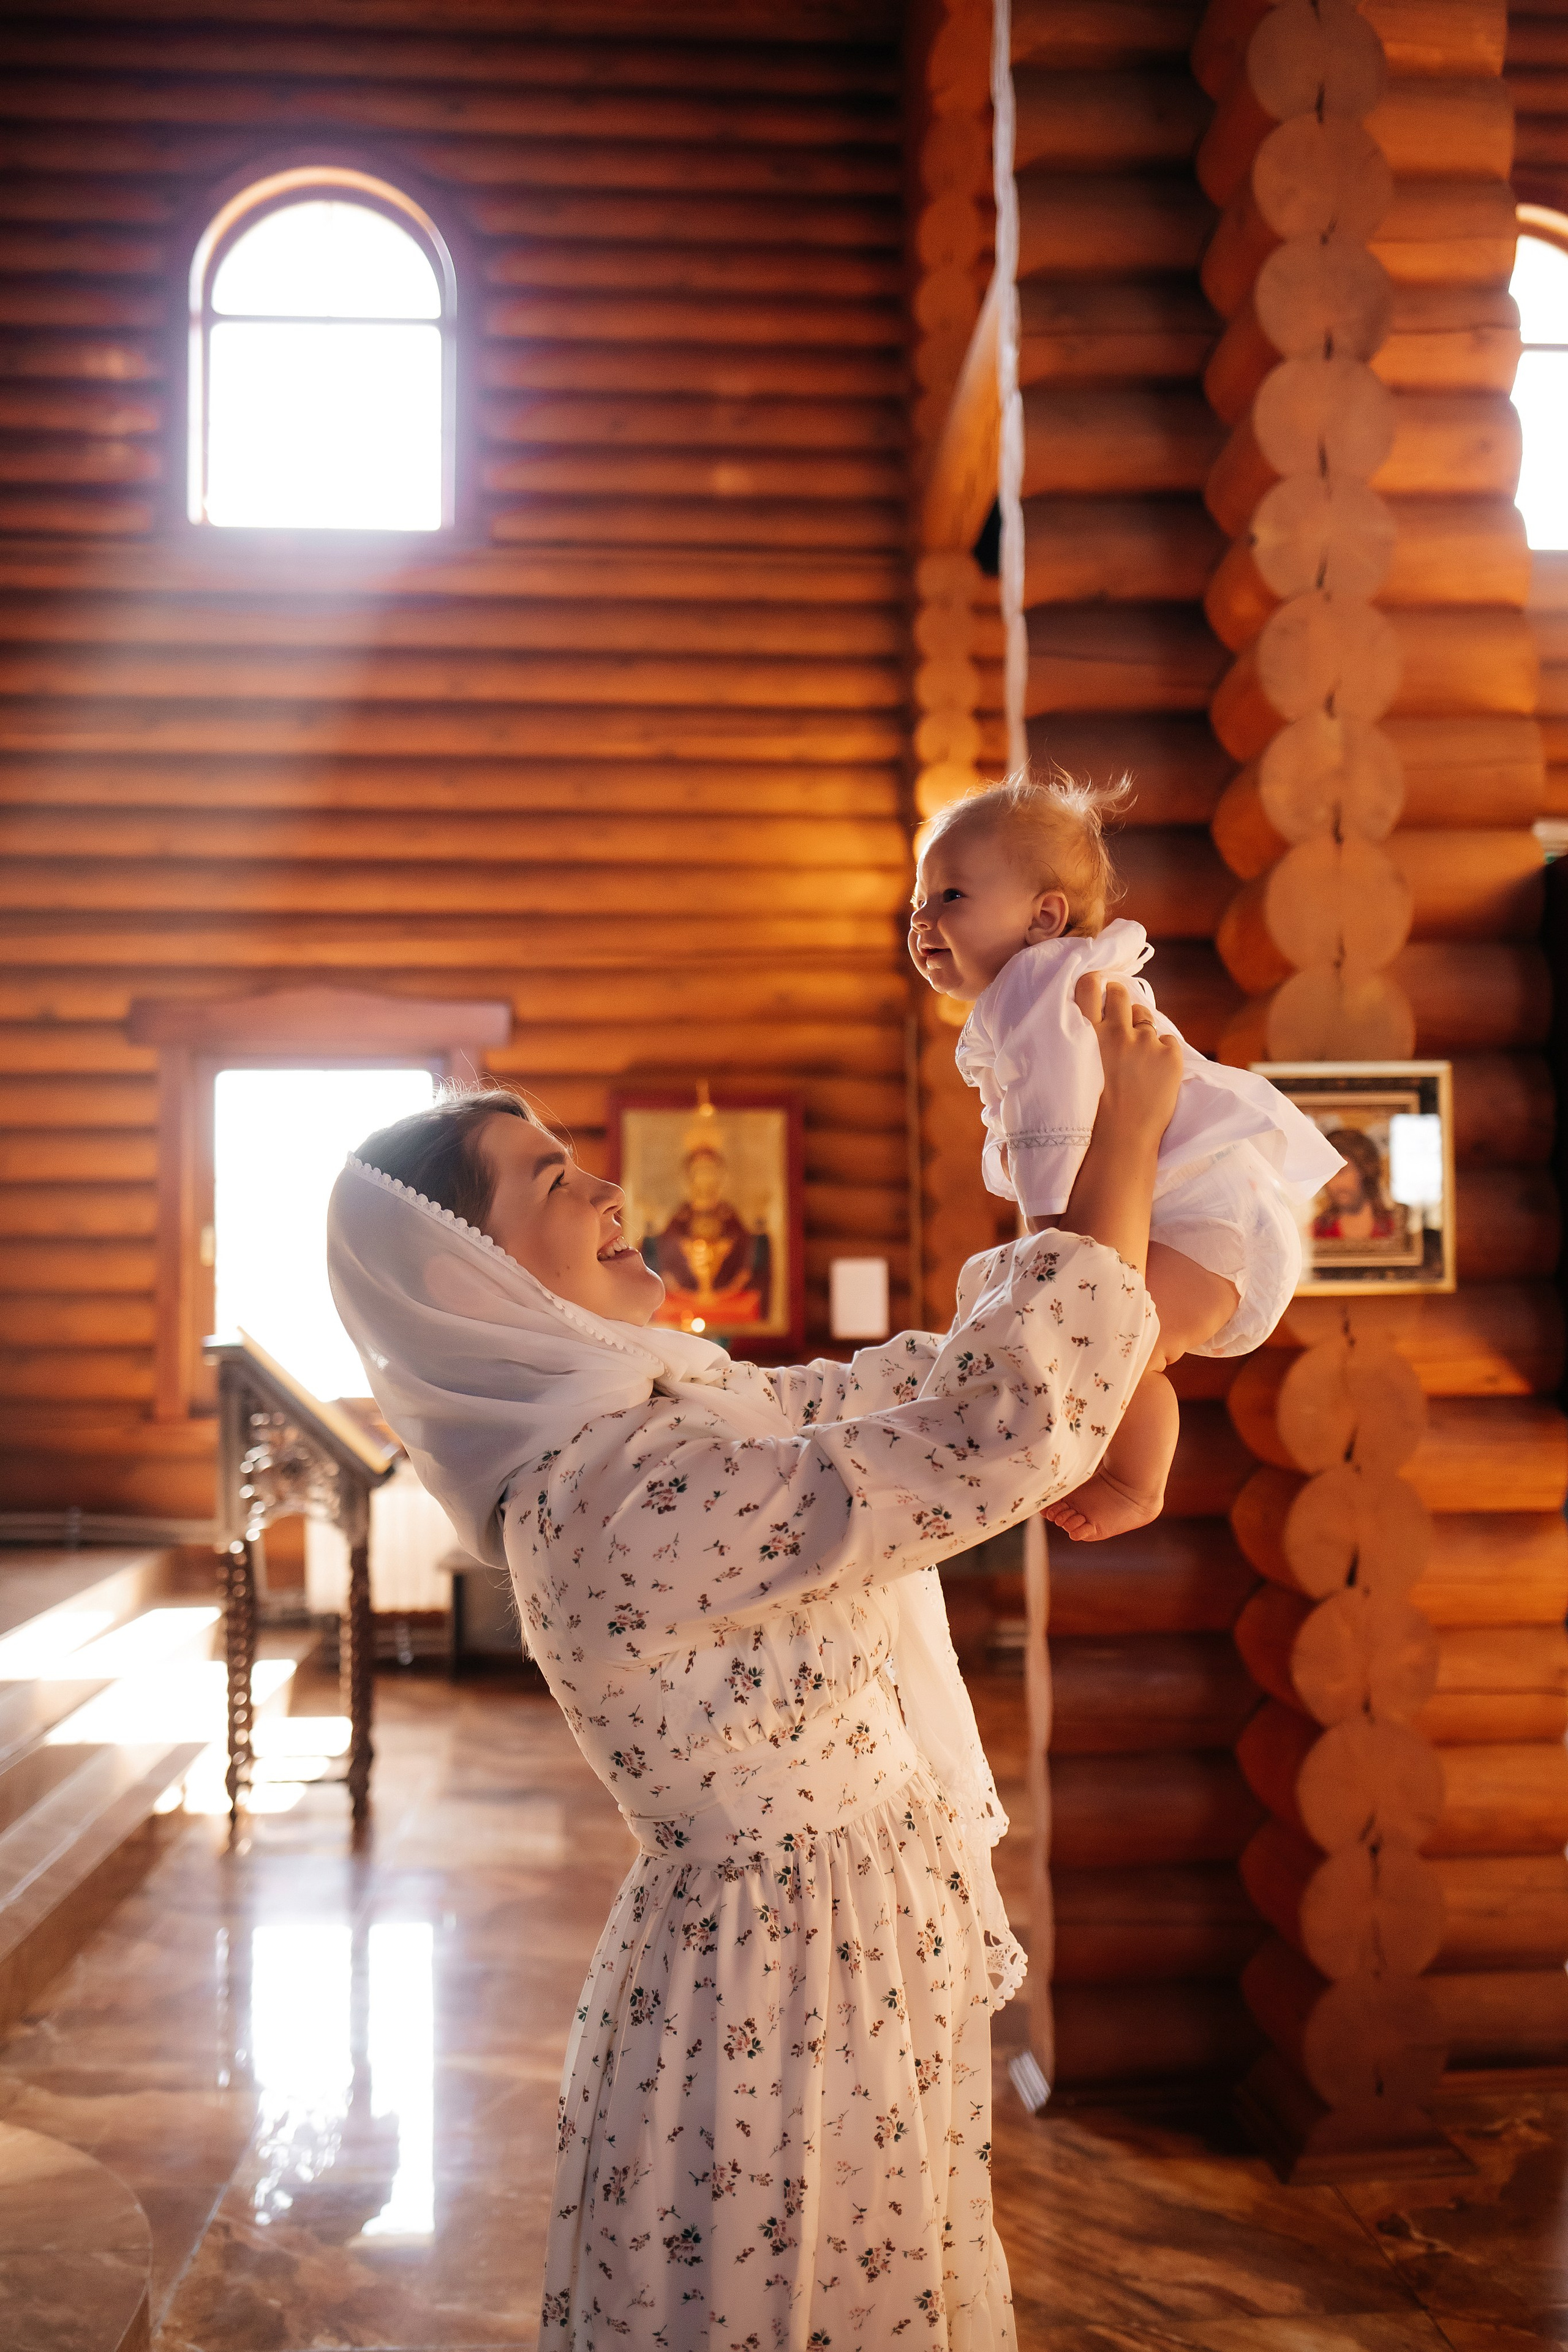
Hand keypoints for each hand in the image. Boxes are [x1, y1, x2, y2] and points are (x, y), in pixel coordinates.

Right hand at [1075, 973, 1181, 1149]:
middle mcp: (1116, 1032)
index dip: (1095, 983)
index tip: (1097, 986)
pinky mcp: (1171, 1054)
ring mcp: (1146, 1042)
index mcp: (1087, 1035)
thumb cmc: (1090, 1114)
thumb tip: (1085, 1029)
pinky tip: (1156, 1075)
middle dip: (1120, 998)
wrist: (1120, 1141)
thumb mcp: (1073, 1072)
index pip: (1088, 987)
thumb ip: (1079, 1046)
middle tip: (1120, 1014)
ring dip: (1142, 1030)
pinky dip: (1164, 1054)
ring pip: (1146, 1017)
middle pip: (1120, 993)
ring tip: (1138, 1056)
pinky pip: (1168, 1042)